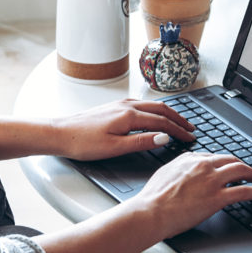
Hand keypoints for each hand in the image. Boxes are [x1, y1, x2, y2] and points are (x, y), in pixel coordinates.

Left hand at [53, 98, 195, 160]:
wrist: (59, 133)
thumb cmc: (82, 143)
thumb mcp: (114, 148)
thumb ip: (141, 142)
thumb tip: (164, 138)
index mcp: (129, 116)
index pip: (162, 122)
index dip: (179, 131)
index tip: (190, 138)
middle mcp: (126, 106)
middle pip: (161, 109)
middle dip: (178, 119)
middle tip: (192, 128)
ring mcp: (119, 104)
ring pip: (152, 105)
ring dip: (168, 113)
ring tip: (179, 121)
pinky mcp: (113, 107)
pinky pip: (142, 104)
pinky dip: (155, 110)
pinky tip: (154, 114)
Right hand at [129, 153, 251, 239]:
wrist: (151, 211)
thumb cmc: (152, 198)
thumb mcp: (164, 174)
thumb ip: (177, 168)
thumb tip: (183, 170)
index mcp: (189, 159)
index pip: (213, 157)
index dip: (224, 163)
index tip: (229, 167)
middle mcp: (203, 166)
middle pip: (231, 160)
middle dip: (242, 165)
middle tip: (248, 172)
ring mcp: (212, 181)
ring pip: (241, 170)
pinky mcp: (218, 197)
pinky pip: (245, 190)